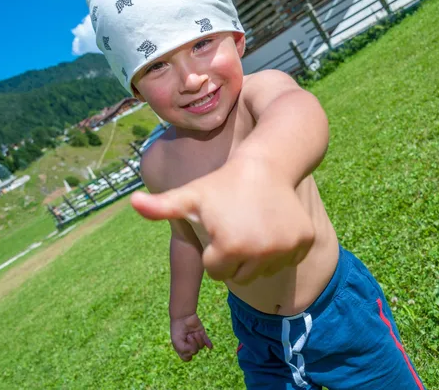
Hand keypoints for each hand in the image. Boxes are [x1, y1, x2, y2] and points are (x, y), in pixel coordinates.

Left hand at [131, 158, 314, 283]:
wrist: (269, 162)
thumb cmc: (223, 182)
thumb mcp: (192, 194)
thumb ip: (163, 206)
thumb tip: (132, 202)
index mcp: (229, 247)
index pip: (216, 272)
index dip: (214, 251)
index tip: (218, 226)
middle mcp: (261, 253)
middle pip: (240, 276)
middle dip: (233, 258)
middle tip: (235, 226)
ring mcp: (286, 249)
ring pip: (263, 270)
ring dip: (256, 256)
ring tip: (253, 224)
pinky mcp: (305, 243)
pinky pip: (286, 260)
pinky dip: (279, 249)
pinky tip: (272, 224)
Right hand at [170, 313, 212, 361]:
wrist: (183, 316)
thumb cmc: (178, 329)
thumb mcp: (177, 342)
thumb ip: (185, 350)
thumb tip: (195, 351)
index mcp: (181, 347)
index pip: (186, 358)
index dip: (187, 355)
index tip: (184, 347)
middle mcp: (189, 344)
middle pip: (195, 352)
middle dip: (192, 344)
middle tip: (188, 336)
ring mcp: (196, 339)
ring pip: (201, 346)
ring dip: (197, 340)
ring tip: (193, 333)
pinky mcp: (202, 333)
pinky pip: (207, 341)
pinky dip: (209, 344)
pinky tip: (210, 347)